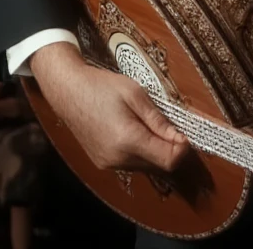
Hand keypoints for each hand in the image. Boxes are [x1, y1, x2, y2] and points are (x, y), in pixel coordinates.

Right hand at [30, 42, 189, 172]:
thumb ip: (158, 120)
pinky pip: (130, 163)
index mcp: (128, 141)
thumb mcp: (135, 94)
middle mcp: (118, 159)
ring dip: (154, 150)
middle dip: (169, 148)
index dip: (182, 148)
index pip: (168, 160)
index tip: (185, 132)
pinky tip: (135, 130)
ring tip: (148, 123)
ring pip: (144, 166)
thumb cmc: (102, 86)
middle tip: (169, 124)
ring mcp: (108, 163)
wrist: (68, 91)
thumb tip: (180, 138)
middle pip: (158, 165)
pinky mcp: (102, 162)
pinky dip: (140, 152)